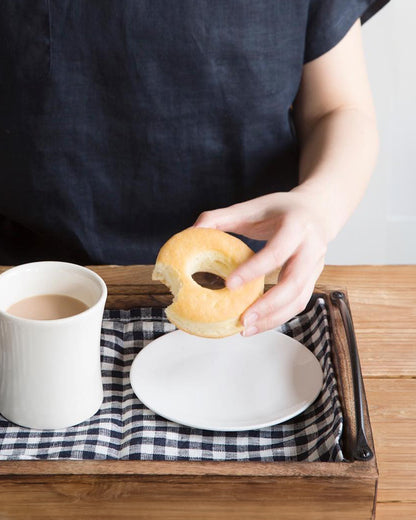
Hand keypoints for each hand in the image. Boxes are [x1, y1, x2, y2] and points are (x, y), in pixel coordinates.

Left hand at [193, 191, 328, 334]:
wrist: (318, 209)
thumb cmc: (282, 209)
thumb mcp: (253, 206)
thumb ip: (222, 217)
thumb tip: (192, 231)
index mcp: (296, 225)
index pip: (275, 252)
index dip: (253, 270)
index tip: (229, 284)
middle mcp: (311, 247)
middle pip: (293, 283)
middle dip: (267, 305)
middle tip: (242, 320)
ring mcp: (316, 266)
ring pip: (298, 299)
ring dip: (273, 318)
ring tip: (246, 328)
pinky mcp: (313, 279)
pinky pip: (298, 303)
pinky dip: (278, 317)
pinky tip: (258, 323)